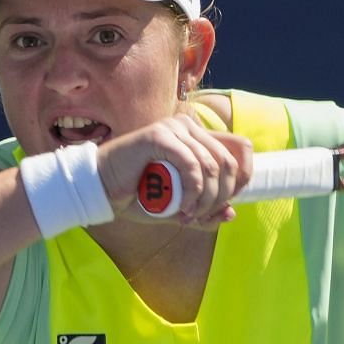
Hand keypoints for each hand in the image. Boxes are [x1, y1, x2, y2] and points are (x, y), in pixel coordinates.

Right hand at [99, 113, 252, 225]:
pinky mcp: (159, 135)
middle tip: (202, 215)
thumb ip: (203, 211)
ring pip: (211, 165)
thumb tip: (231, 213)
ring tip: (188, 215)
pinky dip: (192, 191)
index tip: (226, 203)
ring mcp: (173, 128)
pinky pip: (191, 164)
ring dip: (205, 198)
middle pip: (228, 161)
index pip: (239, 148)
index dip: (242, 178)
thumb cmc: (135, 195)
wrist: (100, 189)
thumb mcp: (176, 208)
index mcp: (196, 136)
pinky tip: (183, 207)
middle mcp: (188, 127)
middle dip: (221, 195)